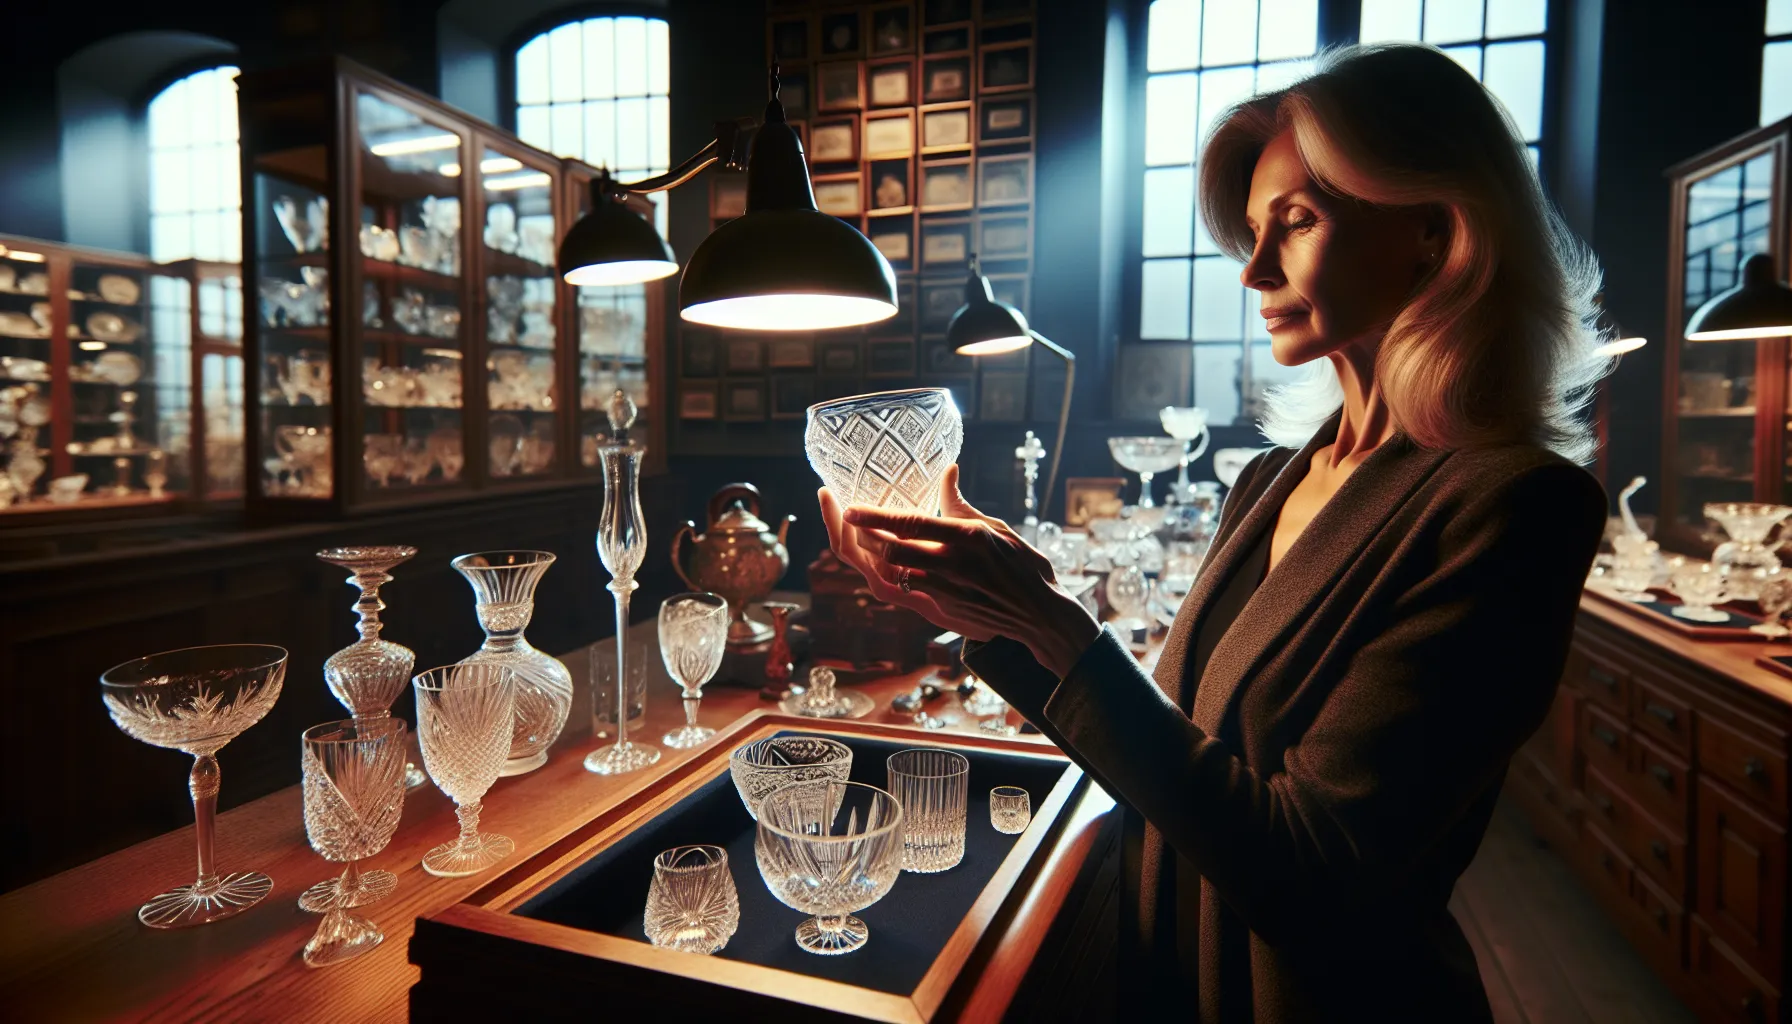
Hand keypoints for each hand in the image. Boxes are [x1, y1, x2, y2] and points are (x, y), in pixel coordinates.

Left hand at [818, 465, 1100, 675]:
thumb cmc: (1022, 565)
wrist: (1040, 614)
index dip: (875, 516)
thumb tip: (947, 471)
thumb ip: (961, 504)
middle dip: (863, 537)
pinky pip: (904, 592)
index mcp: (968, 537)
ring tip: (862, 538)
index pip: (911, 524)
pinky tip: (883, 562)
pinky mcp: (943, 612)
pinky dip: (890, 575)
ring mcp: (946, 592)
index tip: (849, 507)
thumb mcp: (996, 528)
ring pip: (891, 575)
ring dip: (872, 557)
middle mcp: (953, 564)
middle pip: (891, 553)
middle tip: (849, 521)